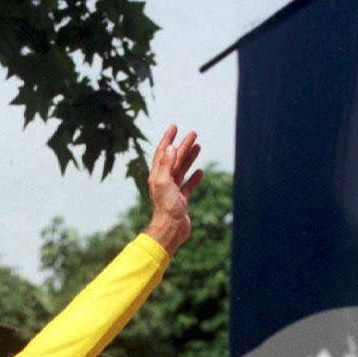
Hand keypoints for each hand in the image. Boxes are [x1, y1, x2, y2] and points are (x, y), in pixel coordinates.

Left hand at [142, 125, 202, 254]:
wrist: (170, 230)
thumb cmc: (165, 208)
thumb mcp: (164, 183)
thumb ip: (166, 165)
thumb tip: (171, 147)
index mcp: (157, 176)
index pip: (163, 153)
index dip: (168, 139)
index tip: (174, 127)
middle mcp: (163, 182)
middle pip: (174, 159)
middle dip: (183, 145)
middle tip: (193, 133)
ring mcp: (172, 191)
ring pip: (182, 170)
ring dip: (189, 158)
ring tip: (198, 146)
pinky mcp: (180, 201)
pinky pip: (187, 186)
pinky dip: (193, 177)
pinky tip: (200, 171)